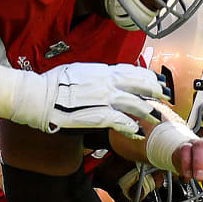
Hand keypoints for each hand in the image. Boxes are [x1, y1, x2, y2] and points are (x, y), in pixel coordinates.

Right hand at [0, 62, 166, 134]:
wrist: (36, 95)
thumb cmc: (52, 84)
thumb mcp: (77, 71)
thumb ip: (96, 75)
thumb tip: (108, 78)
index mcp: (101, 70)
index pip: (133, 71)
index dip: (149, 77)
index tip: (158, 81)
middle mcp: (105, 82)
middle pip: (139, 85)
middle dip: (156, 92)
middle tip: (166, 98)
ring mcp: (102, 98)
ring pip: (134, 103)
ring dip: (148, 111)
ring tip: (157, 117)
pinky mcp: (96, 115)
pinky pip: (120, 121)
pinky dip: (131, 127)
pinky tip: (138, 131)